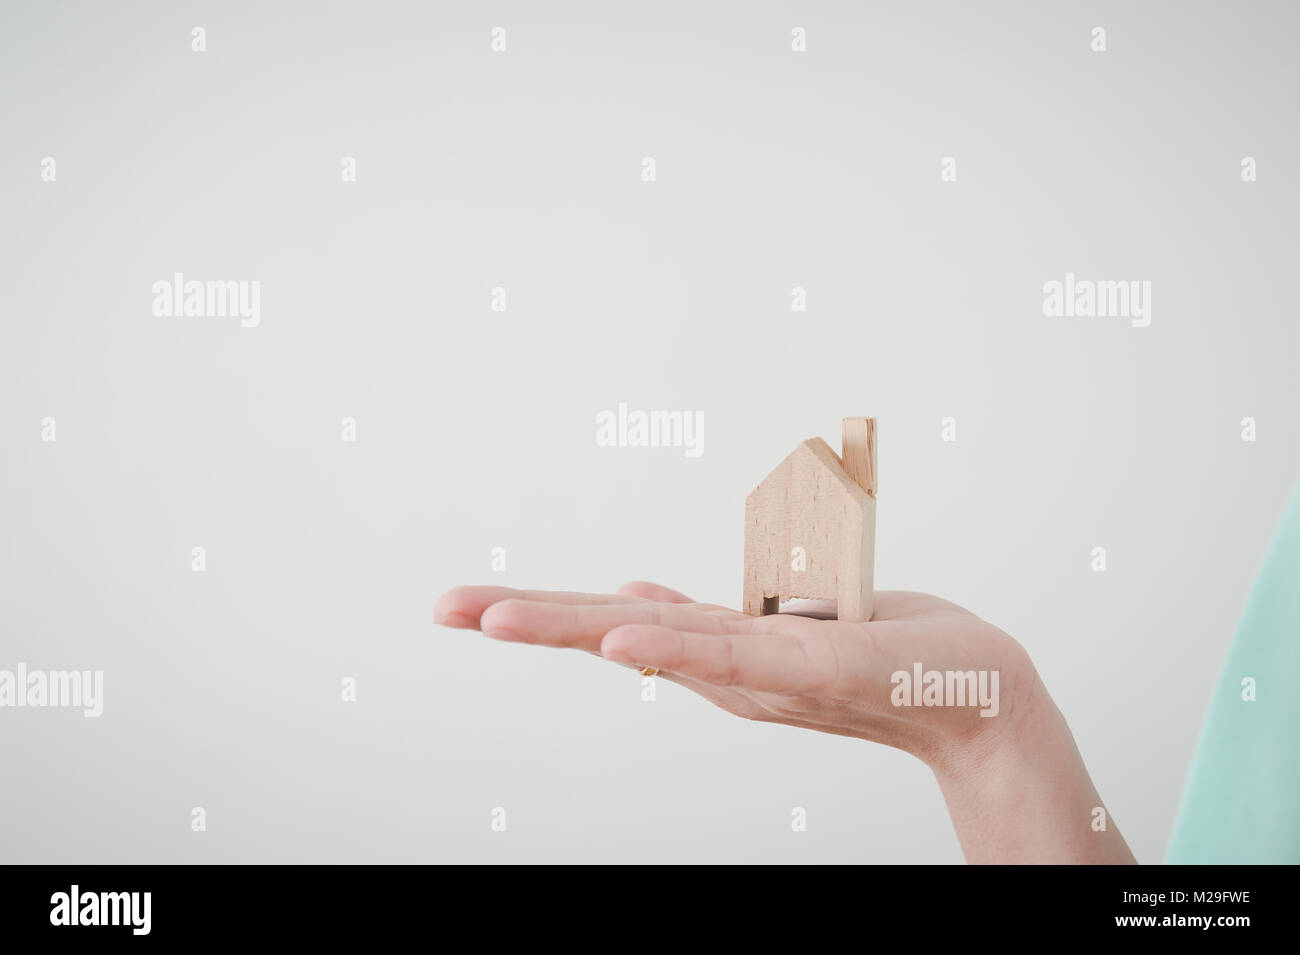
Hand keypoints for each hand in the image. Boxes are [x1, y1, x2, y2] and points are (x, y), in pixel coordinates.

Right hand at [434, 582, 1135, 863]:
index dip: (542, 611)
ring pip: (659, 643)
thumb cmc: (886, 655)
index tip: (470, 601)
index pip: (614, 624)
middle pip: (613, 634)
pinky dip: (676, 646)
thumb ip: (701, 617)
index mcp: (717, 650)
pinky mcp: (819, 672)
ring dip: (575, 627)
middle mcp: (728, 669)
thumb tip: (625, 590)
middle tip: (446, 606)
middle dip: (529, 619)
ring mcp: (767, 675)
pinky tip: (621, 633)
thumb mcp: (780, 628)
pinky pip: (739, 655)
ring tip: (499, 615)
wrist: (982, 701)